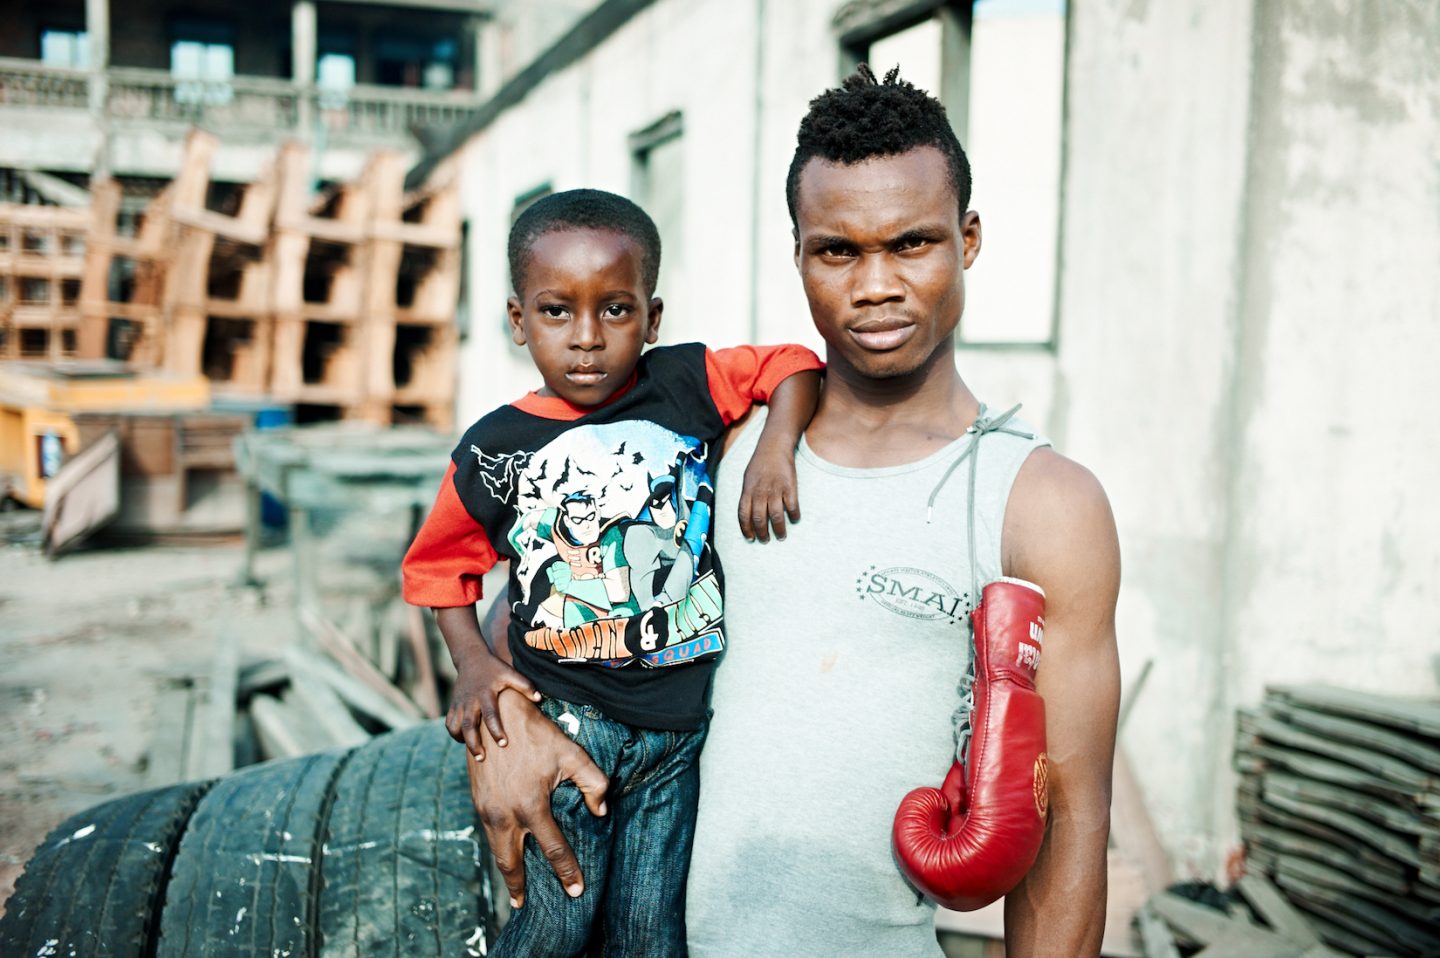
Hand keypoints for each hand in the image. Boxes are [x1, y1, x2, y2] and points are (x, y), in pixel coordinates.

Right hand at [446, 651, 540, 759]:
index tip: (503, 743)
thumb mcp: (510, 673)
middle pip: (468, 725)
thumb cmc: (494, 669)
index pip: (490, 714)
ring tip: (475, 753)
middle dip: (474, 743)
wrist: (471, 659)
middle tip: (482, 758)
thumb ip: (525, 685)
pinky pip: (449, 723)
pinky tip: (464, 740)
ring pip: (455, 726)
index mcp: (485, 693)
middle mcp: (470, 700)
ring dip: (463, 741)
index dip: (495, 729)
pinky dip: (455, 734)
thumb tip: (540, 699)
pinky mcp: (453, 705)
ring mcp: (459, 703)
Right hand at [465, 690, 608, 906]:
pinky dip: (497, 848)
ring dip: (506, 869)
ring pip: (496, 850)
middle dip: (519, 886)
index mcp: (530, 805)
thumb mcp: (571, 752)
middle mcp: (505, 814)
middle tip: (524, 905)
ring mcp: (487, 809)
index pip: (553, 849)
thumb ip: (593, 782)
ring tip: (515, 886)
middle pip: (512, 862)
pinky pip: (489, 834)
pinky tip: (506, 851)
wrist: (494, 715)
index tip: (576, 890)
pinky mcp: (478, 802)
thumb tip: (601, 811)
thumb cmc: (536, 733)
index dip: (567, 872)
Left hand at [738, 440, 800, 541]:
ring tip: (781, 536)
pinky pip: (792, 506)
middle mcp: (760, 492)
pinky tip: (794, 519)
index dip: (746, 529)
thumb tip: (748, 515)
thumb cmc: (759, 464)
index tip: (750, 539)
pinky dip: (794, 515)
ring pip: (776, 516)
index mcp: (748, 491)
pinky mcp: (790, 487)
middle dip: (762, 534)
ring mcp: (775, 490)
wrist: (774, 446)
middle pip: (759, 519)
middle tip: (766, 541)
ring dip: (779, 529)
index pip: (743, 515)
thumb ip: (747, 496)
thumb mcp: (747, 479)